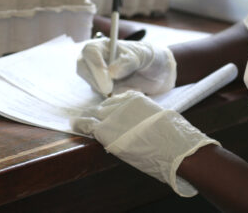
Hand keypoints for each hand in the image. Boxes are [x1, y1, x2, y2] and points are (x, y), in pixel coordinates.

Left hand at [72, 91, 218, 196]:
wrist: (174, 148)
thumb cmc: (173, 139)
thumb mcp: (159, 118)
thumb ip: (145, 117)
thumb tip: (140, 126)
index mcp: (136, 98)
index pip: (117, 99)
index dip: (111, 108)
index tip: (109, 114)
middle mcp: (122, 103)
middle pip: (103, 106)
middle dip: (99, 114)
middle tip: (92, 120)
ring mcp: (112, 116)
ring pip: (93, 113)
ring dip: (88, 119)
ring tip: (78, 122)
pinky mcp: (105, 130)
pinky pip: (86, 124)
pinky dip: (78, 124)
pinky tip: (72, 124)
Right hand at [77, 39, 175, 96]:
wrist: (159, 72)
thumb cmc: (148, 57)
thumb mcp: (142, 55)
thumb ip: (128, 62)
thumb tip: (111, 73)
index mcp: (103, 46)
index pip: (90, 52)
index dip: (95, 64)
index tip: (107, 76)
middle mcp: (97, 61)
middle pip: (83, 69)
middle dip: (96, 80)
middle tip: (110, 89)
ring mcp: (99, 77)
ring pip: (94, 86)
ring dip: (110, 90)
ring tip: (133, 86)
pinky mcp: (105, 91)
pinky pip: (105, 97)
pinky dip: (117, 97)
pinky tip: (132, 91)